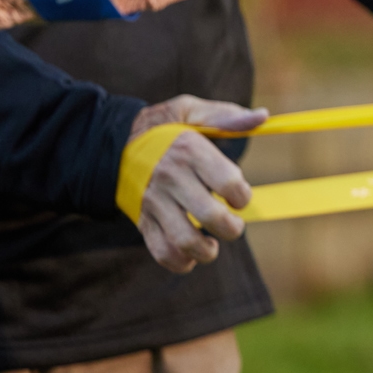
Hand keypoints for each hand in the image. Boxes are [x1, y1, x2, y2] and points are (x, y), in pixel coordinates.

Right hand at [128, 95, 264, 271]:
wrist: (109, 144)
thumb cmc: (162, 127)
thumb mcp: (190, 110)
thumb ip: (226, 116)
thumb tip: (263, 117)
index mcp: (188, 150)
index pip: (228, 182)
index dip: (242, 195)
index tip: (239, 196)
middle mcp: (171, 178)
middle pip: (211, 215)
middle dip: (231, 228)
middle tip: (233, 225)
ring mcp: (154, 202)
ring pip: (184, 240)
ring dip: (206, 251)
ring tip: (213, 244)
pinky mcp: (142, 220)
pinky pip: (160, 250)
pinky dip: (180, 262)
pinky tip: (192, 256)